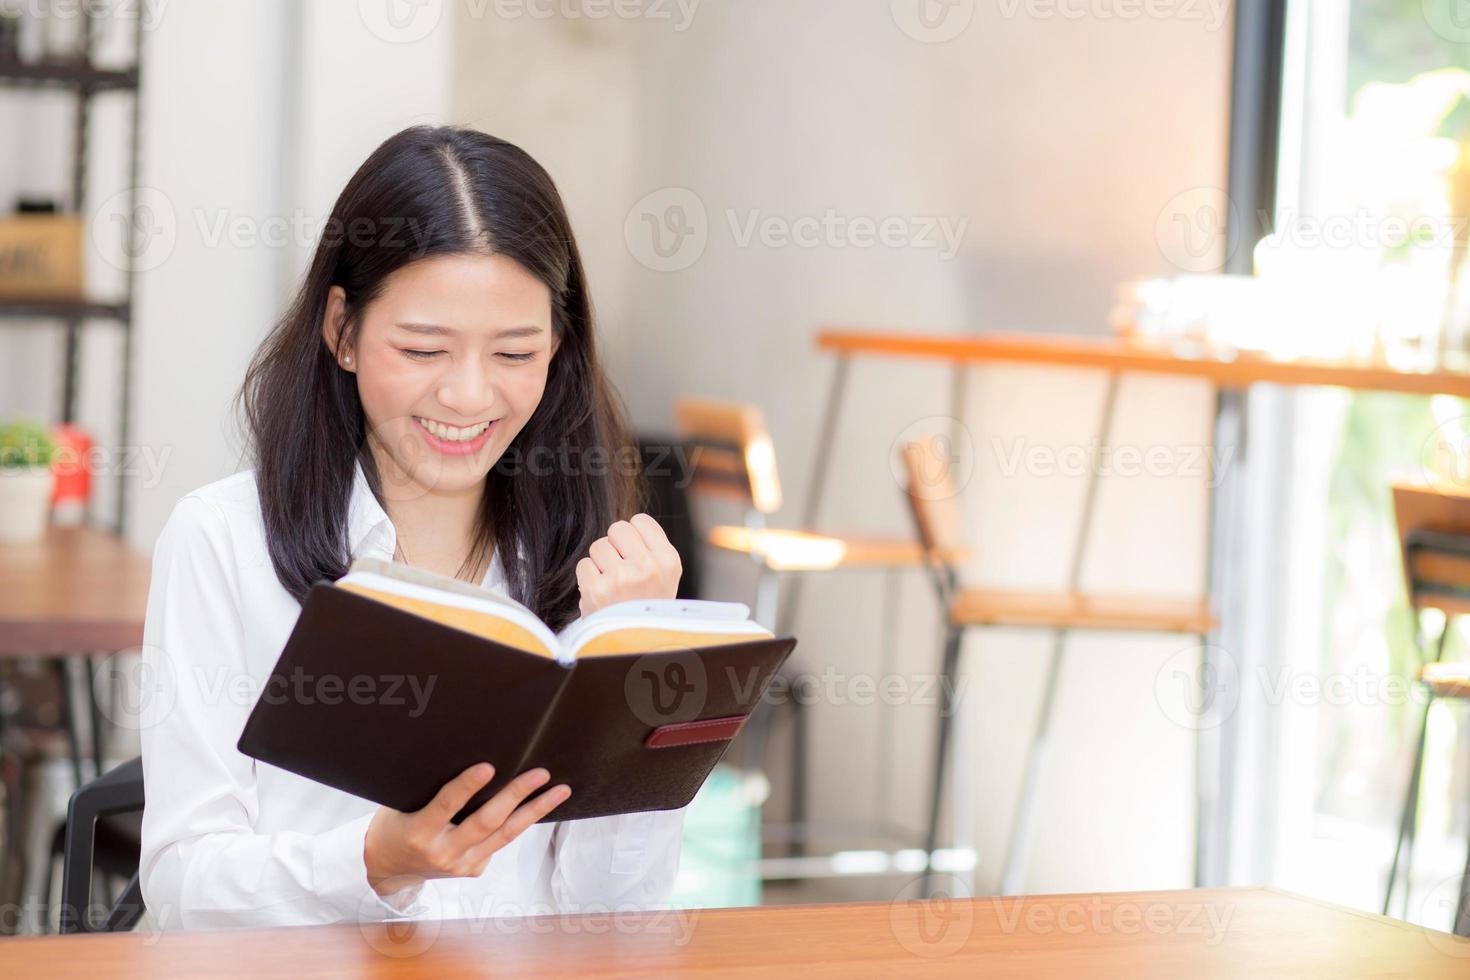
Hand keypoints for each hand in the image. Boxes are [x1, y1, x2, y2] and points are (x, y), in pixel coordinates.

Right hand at [364, 763, 569, 895]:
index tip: (489, 766)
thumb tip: (474, 759)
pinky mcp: (474, 869)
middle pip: (487, 821)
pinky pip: (501, 841)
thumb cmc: (395, 825)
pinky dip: (521, 822)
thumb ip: (432, 790)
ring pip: (505, 835)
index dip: (467, 786)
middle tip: (540, 773)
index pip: (447, 805)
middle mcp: (443, 852)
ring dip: (535, 810)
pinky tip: (541, 805)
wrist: (388, 869)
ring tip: (560, 791)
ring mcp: (462, 865)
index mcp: (419, 832)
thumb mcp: (402, 805)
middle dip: (516, 795)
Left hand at [576, 514, 681, 617]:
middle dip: (615, 545)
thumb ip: (650, 548)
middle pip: (617, 529)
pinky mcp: (597, 590)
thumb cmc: (648, 607)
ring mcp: (621, 578)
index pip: (641, 521)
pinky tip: (601, 593)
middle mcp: (648, 567)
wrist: (636, 646)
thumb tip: (627, 525)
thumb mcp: (665, 576)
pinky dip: (588, 578)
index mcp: (669, 561)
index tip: (635, 553)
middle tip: (621, 568)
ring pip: (599, 546)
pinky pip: (584, 564)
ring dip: (601, 562)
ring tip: (613, 584)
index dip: (633, 535)